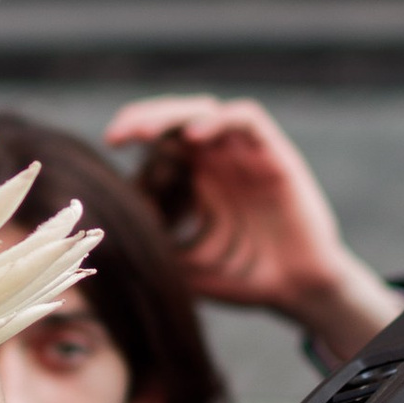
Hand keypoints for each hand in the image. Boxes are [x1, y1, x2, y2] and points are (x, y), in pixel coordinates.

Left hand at [104, 94, 400, 360]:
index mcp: (196, 177)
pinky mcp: (274, 156)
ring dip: (173, 114)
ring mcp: (245, 155)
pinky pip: (247, 119)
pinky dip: (218, 119)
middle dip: (145, 118)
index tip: (109, 146)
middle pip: (176, 117)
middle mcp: (219, 159)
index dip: (134, 133)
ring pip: (206, 111)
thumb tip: (106, 226)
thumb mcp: (183, 263)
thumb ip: (153, 243)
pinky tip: (193, 135)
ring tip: (145, 132)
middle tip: (118, 134)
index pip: (160, 139)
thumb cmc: (241, 277)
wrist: (297, 292)